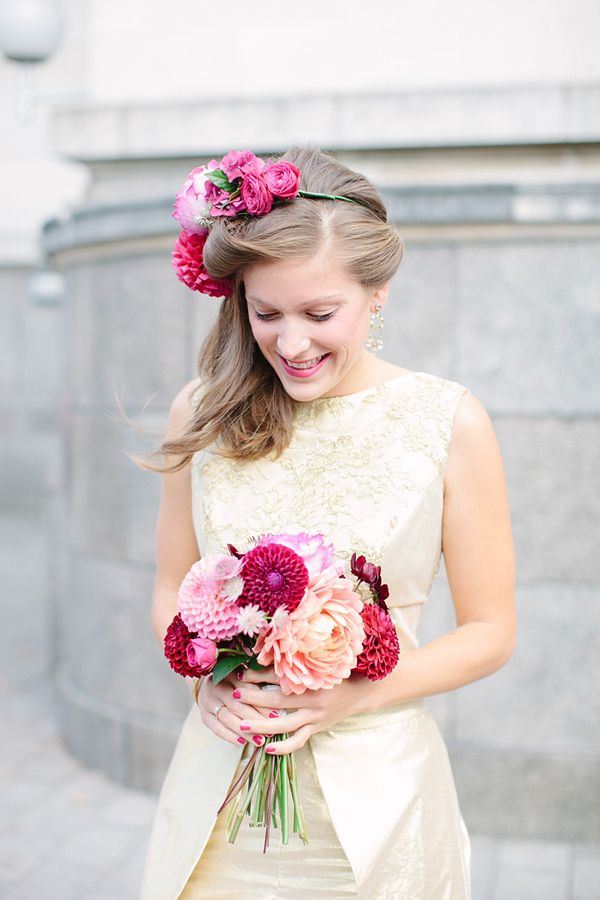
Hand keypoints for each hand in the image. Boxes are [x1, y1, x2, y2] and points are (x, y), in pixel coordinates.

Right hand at [194, 668, 281, 748]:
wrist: (208, 684)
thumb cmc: (236, 681)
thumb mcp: (246, 676)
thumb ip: (259, 684)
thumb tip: (278, 703)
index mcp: (229, 673)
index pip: (247, 689)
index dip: (262, 702)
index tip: (277, 714)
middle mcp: (216, 686)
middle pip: (237, 705)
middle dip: (256, 719)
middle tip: (271, 730)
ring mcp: (208, 701)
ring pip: (227, 718)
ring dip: (245, 731)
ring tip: (260, 740)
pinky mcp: (204, 716)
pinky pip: (217, 728)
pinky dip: (230, 736)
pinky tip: (242, 742)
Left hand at [229, 666, 376, 753]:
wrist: (358, 693)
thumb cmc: (333, 675)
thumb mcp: (316, 667)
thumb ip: (293, 665)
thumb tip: (262, 659)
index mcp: (312, 678)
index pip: (279, 677)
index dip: (258, 675)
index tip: (240, 674)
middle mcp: (313, 698)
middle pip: (277, 700)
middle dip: (253, 698)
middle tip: (233, 696)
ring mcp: (315, 716)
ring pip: (284, 725)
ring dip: (261, 726)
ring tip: (241, 726)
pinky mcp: (317, 729)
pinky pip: (298, 741)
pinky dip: (283, 747)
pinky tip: (267, 748)